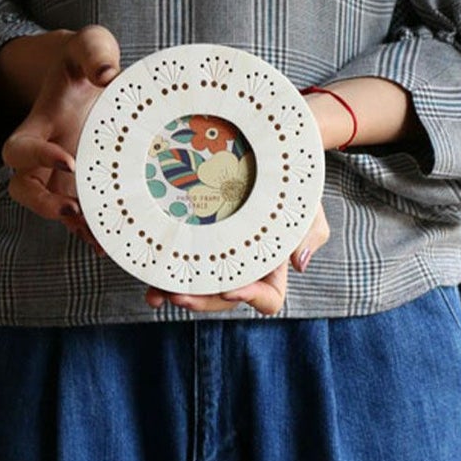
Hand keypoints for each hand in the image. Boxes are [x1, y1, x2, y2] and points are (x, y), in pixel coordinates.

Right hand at [0, 26, 119, 245]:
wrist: (91, 79)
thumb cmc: (87, 61)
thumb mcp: (89, 45)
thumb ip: (94, 52)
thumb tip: (106, 74)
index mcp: (39, 124)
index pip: (19, 148)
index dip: (37, 158)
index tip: (68, 161)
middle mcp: (45, 156)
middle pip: (23, 190)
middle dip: (43, 205)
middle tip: (73, 211)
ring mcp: (63, 175)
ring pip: (55, 209)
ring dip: (76, 226)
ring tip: (102, 239)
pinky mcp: (86, 185)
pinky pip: (84, 215)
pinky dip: (97, 230)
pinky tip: (119, 242)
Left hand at [145, 204, 329, 315]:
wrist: (271, 160)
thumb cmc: (292, 187)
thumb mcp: (307, 207)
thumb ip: (310, 233)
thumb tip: (300, 265)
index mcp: (272, 269)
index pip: (268, 298)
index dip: (250, 298)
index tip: (229, 288)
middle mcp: (244, 270)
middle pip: (223, 299)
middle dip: (201, 301)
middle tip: (178, 295)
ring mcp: (219, 258)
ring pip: (199, 288)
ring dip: (177, 294)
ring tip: (156, 293)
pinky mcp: (198, 245)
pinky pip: (181, 267)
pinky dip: (164, 278)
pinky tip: (150, 285)